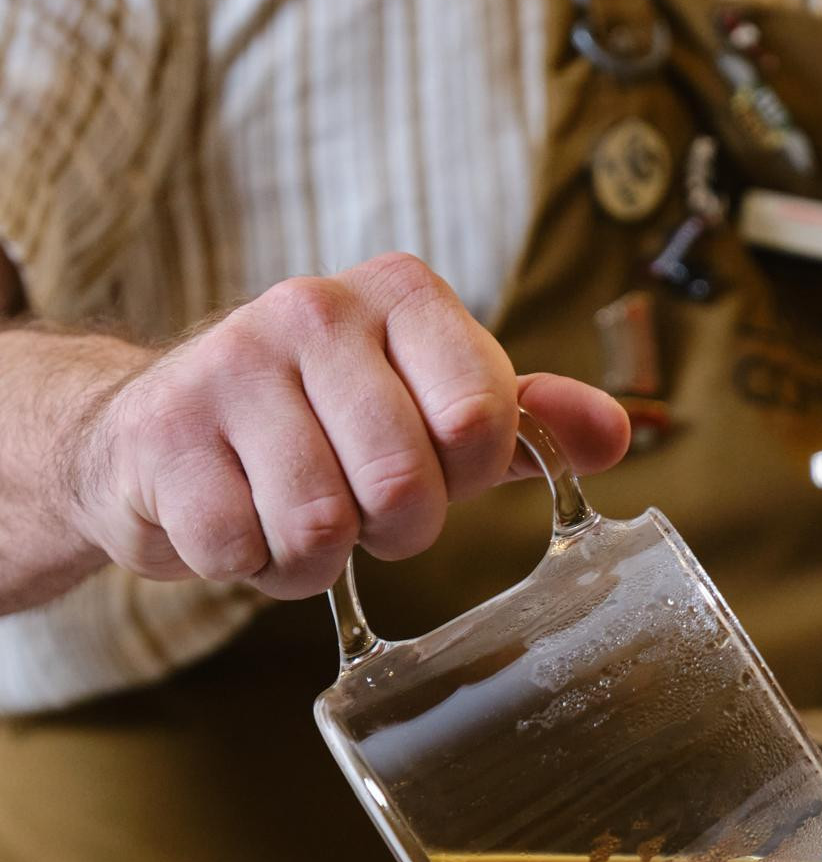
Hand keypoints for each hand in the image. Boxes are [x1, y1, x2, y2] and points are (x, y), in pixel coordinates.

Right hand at [73, 253, 628, 598]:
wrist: (164, 432)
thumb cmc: (324, 426)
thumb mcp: (432, 410)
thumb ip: (524, 419)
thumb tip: (617, 433)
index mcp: (401, 295)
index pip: (481, 418)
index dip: (465, 475)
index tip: (436, 465)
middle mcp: (313, 309)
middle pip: (403, 487)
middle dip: (389, 529)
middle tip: (358, 504)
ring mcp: (230, 366)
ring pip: (320, 528)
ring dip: (313, 559)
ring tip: (292, 515)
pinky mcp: (165, 434)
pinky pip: (244, 552)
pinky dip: (250, 566)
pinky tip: (236, 520)